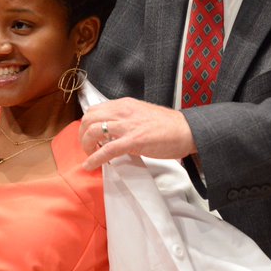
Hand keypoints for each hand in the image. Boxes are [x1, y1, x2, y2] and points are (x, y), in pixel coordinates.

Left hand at [79, 99, 196, 170]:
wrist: (187, 131)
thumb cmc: (168, 126)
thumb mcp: (142, 115)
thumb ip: (126, 120)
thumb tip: (114, 133)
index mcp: (125, 104)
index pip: (95, 109)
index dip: (87, 124)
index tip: (90, 137)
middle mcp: (123, 111)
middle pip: (89, 118)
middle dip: (82, 135)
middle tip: (88, 147)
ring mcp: (127, 125)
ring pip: (93, 131)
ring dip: (87, 146)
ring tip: (91, 156)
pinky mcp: (133, 140)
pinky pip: (106, 150)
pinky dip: (94, 159)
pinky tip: (90, 166)